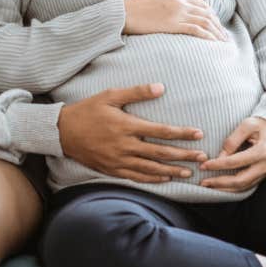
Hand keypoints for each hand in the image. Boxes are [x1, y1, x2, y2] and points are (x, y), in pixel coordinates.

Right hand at [58, 83, 208, 182]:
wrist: (63, 132)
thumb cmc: (88, 110)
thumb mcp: (110, 95)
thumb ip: (136, 92)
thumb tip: (161, 87)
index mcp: (127, 126)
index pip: (161, 131)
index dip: (182, 134)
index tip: (198, 134)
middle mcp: (125, 146)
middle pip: (160, 153)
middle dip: (183, 155)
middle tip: (202, 157)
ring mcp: (118, 160)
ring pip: (151, 169)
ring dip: (171, 171)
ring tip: (188, 172)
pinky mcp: (112, 169)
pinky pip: (136, 177)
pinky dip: (152, 179)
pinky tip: (164, 179)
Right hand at [123, 0, 228, 41]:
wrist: (124, 13)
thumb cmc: (136, 10)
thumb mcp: (156, 0)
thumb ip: (170, 4)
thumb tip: (179, 14)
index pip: (202, 4)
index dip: (212, 15)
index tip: (217, 25)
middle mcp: (180, 2)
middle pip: (207, 13)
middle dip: (218, 26)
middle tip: (224, 37)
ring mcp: (177, 13)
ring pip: (205, 22)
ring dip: (217, 33)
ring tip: (223, 43)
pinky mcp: (173, 25)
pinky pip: (196, 30)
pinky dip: (208, 37)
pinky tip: (213, 44)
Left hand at [198, 116, 265, 191]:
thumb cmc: (264, 124)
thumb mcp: (247, 125)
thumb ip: (233, 140)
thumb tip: (219, 157)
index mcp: (263, 151)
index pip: (235, 162)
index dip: (218, 165)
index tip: (203, 165)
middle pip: (240, 180)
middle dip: (220, 183)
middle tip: (203, 182)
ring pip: (244, 186)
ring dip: (225, 188)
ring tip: (209, 187)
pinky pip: (248, 185)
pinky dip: (234, 187)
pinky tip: (222, 186)